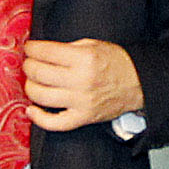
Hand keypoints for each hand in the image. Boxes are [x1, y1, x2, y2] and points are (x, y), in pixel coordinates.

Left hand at [22, 38, 142, 131]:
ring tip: (34, 82)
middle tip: (30, 63)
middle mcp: (81, 80)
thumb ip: (68, 48)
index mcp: (84, 58)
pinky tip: (31, 109)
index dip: (32, 49)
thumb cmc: (116, 63)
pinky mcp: (83, 117)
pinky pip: (55, 123)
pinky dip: (39, 118)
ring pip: (41, 96)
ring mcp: (81, 101)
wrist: (139, 83)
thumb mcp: (93, 45)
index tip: (30, 49)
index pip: (45, 52)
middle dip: (29, 65)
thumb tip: (42, 52)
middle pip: (39, 73)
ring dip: (30, 87)